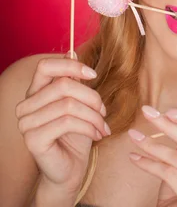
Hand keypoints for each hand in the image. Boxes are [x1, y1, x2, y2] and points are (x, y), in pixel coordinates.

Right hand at [15, 53, 109, 193]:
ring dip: (93, 115)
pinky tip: (97, 134)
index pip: (45, 66)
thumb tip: (72, 53)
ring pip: (68, 104)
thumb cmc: (76, 135)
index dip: (71, 67)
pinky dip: (88, 126)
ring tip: (103, 125)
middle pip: (63, 85)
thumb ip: (73, 80)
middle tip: (104, 111)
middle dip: (91, 97)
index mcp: (35, 92)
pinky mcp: (33, 139)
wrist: (71, 170)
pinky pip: (67, 122)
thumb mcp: (79, 103)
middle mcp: (26, 106)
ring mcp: (26, 123)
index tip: (93, 75)